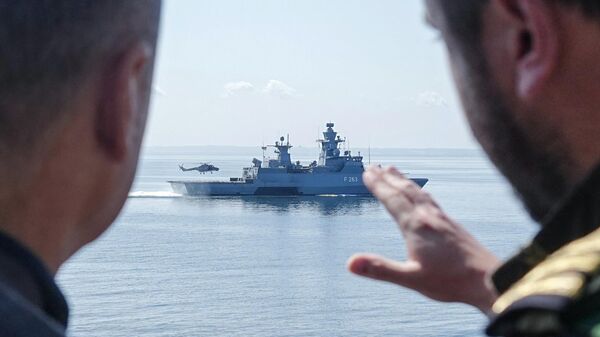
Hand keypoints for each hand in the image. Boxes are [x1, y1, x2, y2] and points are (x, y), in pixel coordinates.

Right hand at [347, 166, 499, 312]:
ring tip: (393, 170)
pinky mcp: (452, 225)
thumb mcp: (411, 279)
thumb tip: (350, 263)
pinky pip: (430, 200)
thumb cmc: (450, 281)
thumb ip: (380, 269)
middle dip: (387, 178)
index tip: (366, 172)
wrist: (489, 280)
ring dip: (403, 180)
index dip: (378, 185)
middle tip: (373, 166)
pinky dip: (419, 190)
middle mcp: (429, 217)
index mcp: (416, 226)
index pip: (392, 199)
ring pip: (419, 192)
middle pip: (404, 190)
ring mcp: (442, 219)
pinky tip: (422, 195)